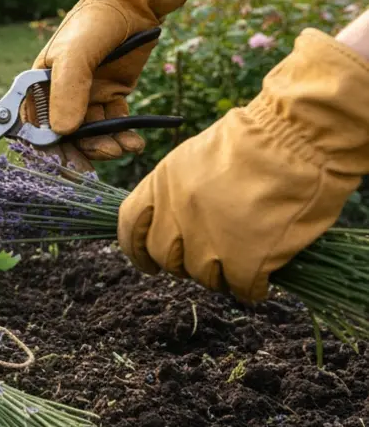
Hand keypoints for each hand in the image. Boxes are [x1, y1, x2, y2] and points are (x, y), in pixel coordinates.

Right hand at [27, 0, 188, 169]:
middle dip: (79, 153)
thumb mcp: (75, 55)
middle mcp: (61, 94)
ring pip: (91, 134)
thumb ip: (67, 91)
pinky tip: (134, 142)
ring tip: (121, 148)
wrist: (133, 3)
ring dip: (105, 146)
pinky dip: (124, 136)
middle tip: (95, 166)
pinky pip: (114, 124)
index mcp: (40, 85)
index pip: (35, 125)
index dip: (45, 148)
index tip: (61, 164)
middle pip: (64, 136)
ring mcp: (88, 96)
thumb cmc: (93, 22)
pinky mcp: (112, 96)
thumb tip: (62, 131)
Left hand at [118, 29, 368, 302]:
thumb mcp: (196, 157)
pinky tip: (260, 280)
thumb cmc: (257, 139)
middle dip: (182, 263)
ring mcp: (209, 237)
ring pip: (202, 275)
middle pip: (164, 256)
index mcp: (162, 184)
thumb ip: (179, 190)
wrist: (296, 138)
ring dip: (219, 276)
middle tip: (206, 260)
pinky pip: (240, 287)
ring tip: (238, 265)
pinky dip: (250, 288)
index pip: (129, 226)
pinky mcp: (247, 257)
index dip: (136, 249)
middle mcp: (177, 213)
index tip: (148, 264)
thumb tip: (175, 219)